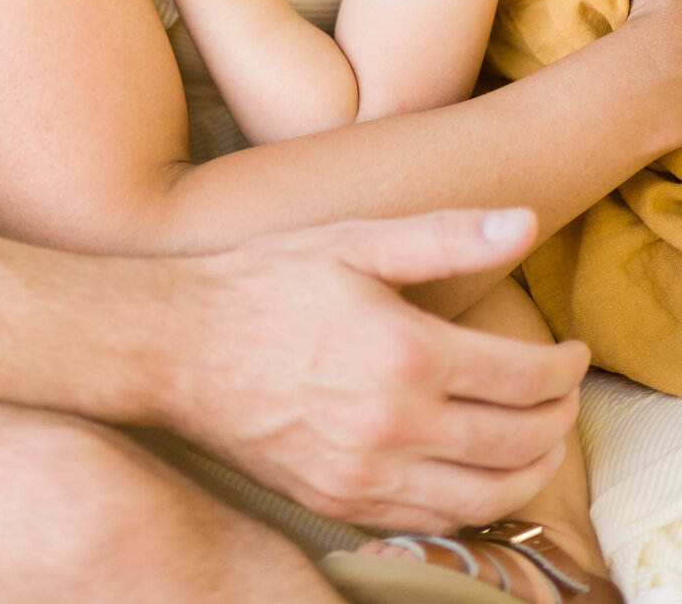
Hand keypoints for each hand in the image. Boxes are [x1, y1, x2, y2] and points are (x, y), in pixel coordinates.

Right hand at [162, 207, 585, 531]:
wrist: (172, 346)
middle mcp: (393, 422)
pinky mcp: (340, 501)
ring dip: (532, 470)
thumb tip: (524, 222)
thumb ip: (444, 235)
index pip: (524, 376)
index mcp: (404, 350)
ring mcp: (366, 472)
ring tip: (538, 439)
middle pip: (519, 441)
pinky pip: (434, 521)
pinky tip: (477, 473)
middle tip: (563, 393)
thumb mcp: (352, 240)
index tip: (572, 353)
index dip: (564, 367)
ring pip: (487, 495)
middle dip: (559, 417)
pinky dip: (476, 504)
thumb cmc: (261, 281)